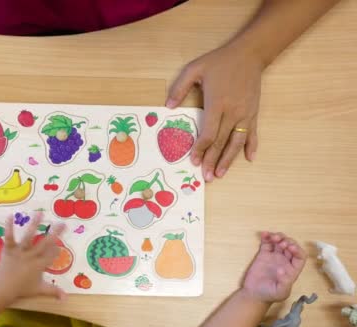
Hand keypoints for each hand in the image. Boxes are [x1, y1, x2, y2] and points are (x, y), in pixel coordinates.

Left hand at [0, 212, 66, 300]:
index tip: (60, 243)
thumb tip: (66, 298)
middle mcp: (33, 255)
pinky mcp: (9, 249)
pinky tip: (10, 216)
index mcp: (40, 265)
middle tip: (62, 223)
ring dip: (34, 224)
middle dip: (55, 232)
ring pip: (29, 236)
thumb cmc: (22, 289)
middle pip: (45, 243)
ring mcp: (21, 251)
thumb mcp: (40, 290)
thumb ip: (53, 292)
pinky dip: (9, 227)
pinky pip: (9, 237)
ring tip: (40, 213)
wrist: (4, 287)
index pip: (51, 255)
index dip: (56, 249)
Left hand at [167, 43, 263, 180]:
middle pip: (221, 142)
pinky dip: (252, 147)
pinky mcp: (254, 112)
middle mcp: (233, 112)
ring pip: (237, 142)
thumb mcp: (195, 69)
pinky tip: (249, 159)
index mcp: (217, 103)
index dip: (201, 149)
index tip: (194, 161)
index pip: (208, 133)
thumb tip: (168, 106)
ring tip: (221, 174)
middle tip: (206, 177)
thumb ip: (179, 88)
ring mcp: (245, 114)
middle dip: (213, 161)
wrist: (249, 54)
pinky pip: (253, 133)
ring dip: (229, 160)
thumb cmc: (219, 62)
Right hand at [242, 232, 305, 302]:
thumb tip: (282, 269)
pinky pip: (267, 243)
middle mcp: (285, 261)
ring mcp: (274, 257)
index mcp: (292, 269)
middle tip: (280, 242)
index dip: (297, 249)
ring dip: (278, 237)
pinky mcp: (263, 254)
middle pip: (291, 246)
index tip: (289, 247)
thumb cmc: (269, 295)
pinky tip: (264, 234)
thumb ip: (285, 282)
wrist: (254, 294)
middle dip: (287, 241)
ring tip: (273, 237)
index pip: (300, 256)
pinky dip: (266, 237)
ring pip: (279, 242)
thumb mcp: (281, 292)